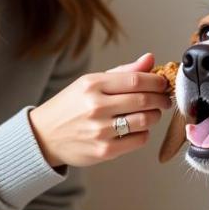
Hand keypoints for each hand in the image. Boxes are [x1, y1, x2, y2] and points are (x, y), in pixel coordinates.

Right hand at [29, 51, 171, 168]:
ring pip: (145, 121)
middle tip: (164, 99)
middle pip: (144, 100)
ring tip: (152, 113)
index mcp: (92, 85)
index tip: (162, 83)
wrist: (44, 136)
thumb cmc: (71, 106)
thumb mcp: (90, 83)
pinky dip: (144, 133)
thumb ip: (123, 72)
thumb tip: (150, 59)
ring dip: (155, 116)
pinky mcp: (104, 150)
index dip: (156, 81)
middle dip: (161, 99)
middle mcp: (95, 106)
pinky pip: (138, 140)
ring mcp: (100, 130)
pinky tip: (137, 129)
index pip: (136, 80)